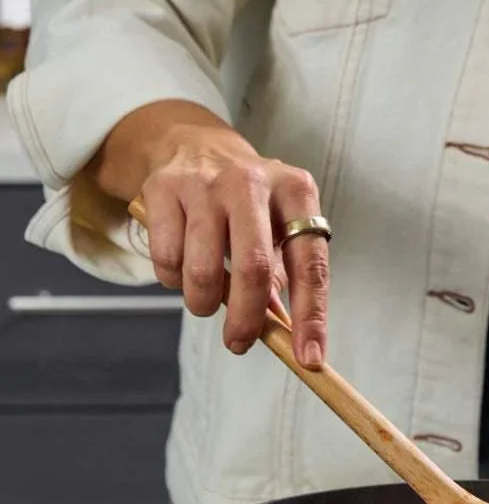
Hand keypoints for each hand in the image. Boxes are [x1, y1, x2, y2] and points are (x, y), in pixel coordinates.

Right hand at [89, 101, 328, 368]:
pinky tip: (183, 265)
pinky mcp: (162, 189)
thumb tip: (284, 330)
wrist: (193, 145)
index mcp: (296, 191)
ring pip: (203, 271)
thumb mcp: (279, 223)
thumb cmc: (249, 201)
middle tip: (239, 342)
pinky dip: (174, 280)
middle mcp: (252, 181)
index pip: (311, 264)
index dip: (311, 316)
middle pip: (254, 270)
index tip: (309, 358)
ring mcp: (205, 183)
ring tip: (208, 297)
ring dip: (204, 302)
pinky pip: (166, 261)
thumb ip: (286, 273)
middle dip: (247, 320)